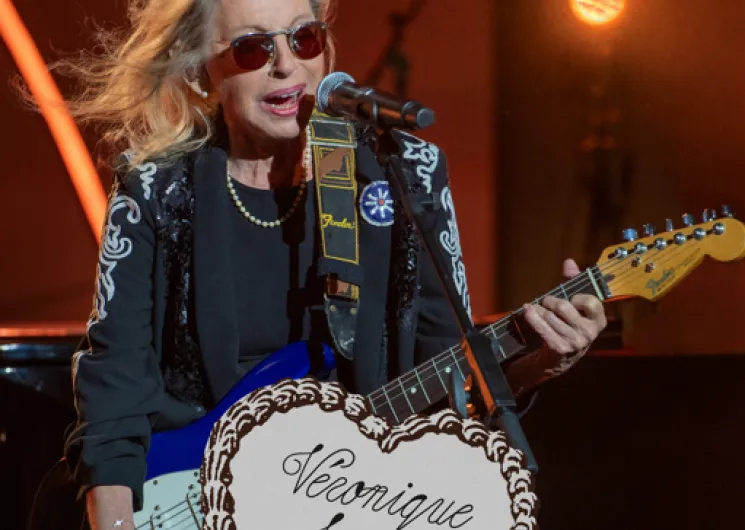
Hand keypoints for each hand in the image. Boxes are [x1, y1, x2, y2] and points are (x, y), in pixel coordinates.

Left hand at [522, 259, 606, 377]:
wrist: (559, 357)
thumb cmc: (568, 324)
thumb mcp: (574, 304)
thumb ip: (572, 281)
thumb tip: (569, 262)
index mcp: (598, 320)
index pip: (591, 302)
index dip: (577, 297)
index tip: (570, 297)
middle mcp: (589, 333)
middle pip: (564, 307)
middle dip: (551, 301)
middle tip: (546, 301)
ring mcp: (575, 342)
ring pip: (550, 316)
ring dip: (539, 310)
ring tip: (535, 309)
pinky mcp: (559, 348)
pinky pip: (542, 327)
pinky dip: (532, 317)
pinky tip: (527, 311)